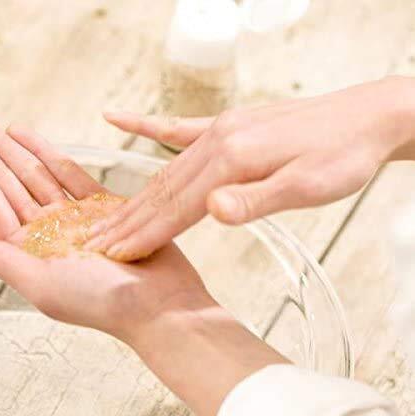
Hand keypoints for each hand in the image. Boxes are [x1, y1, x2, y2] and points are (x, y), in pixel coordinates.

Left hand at [0, 111, 212, 345]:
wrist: (158, 303)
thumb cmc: (103, 302)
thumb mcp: (42, 285)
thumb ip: (0, 260)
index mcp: (28, 249)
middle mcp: (47, 231)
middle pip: (5, 181)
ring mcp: (75, 218)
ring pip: (34, 174)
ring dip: (8, 147)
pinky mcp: (105, 208)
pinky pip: (72, 175)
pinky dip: (50, 155)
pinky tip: (27, 137)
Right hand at [85, 76, 414, 260]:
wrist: (365, 118)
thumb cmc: (342, 156)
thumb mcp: (310, 186)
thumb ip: (258, 198)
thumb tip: (212, 209)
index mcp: (233, 160)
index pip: (177, 208)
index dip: (145, 235)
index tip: (116, 255)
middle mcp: (216, 140)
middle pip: (162, 190)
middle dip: (128, 221)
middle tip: (94, 244)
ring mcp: (218, 129)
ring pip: (165, 169)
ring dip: (134, 196)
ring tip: (106, 215)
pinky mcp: (225, 125)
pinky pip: (175, 128)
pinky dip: (145, 127)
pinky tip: (118, 118)